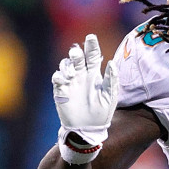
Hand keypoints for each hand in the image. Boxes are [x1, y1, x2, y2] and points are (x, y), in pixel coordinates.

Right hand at [52, 34, 118, 163]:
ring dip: (67, 65)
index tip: (90, 37)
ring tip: (72, 73)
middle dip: (76, 53)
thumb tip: (111, 62)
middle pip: (77, 58)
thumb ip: (112, 79)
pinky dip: (59, 76)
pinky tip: (64, 79)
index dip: (91, 46)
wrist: (88, 130)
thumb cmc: (101, 114)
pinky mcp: (61, 91)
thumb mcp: (110, 97)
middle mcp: (81, 76)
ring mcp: (70, 82)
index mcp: (94, 75)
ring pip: (65, 65)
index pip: (92, 56)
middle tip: (77, 54)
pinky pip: (57, 78)